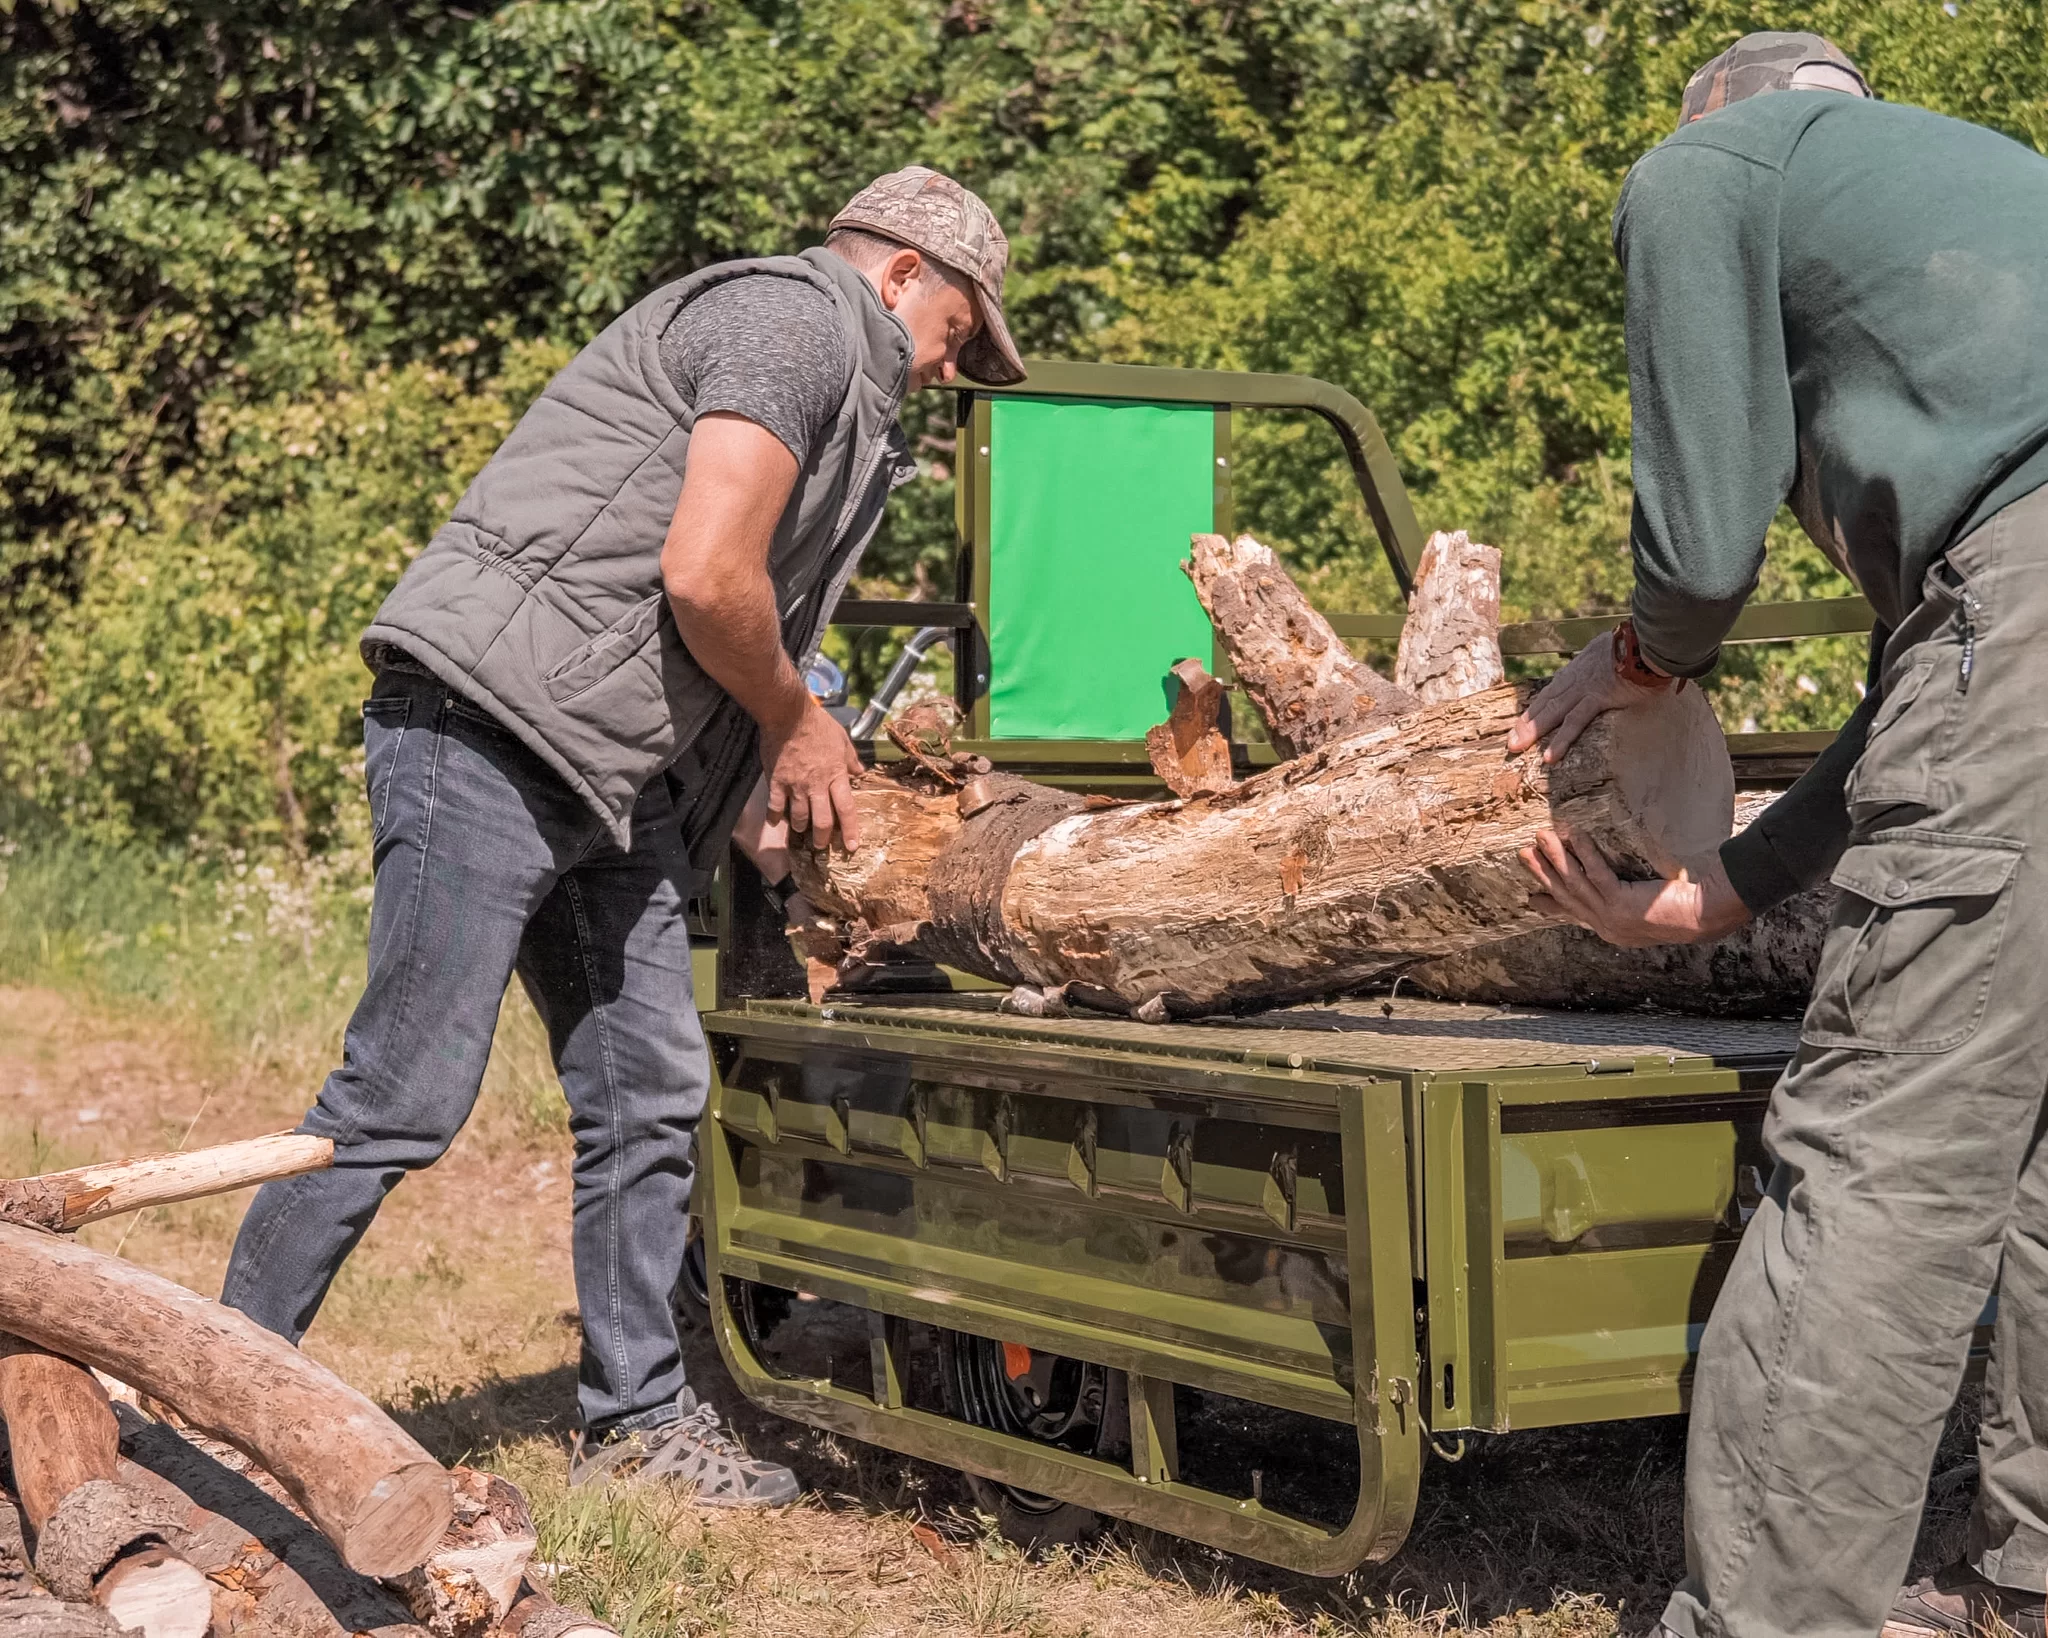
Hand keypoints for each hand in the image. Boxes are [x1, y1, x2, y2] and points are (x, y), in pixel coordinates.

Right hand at [762, 698, 862, 851]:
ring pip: (799, 818)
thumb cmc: (817, 724)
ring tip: (801, 831)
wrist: (788, 715)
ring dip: (801, 828)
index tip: (852, 846)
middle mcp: (817, 785)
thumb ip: (851, 759)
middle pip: (822, 821)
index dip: (850, 830)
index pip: (847, 809)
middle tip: (822, 846)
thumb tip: (860, 771)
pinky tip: (775, 821)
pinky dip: (775, 817)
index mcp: (836, 775)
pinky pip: (775, 806)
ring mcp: (795, 785)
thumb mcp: (842, 739)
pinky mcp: (776, 781)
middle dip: (823, 839)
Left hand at [1505, 631, 1661, 762]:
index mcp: (1581, 665)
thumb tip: (1609, 659)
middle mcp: (1577, 676)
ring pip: (1553, 712)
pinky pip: (1576, 721)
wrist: (1649, 640)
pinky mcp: (1598, 697)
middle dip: (1527, 722)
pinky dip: (1562, 739)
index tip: (1524, 720)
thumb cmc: (1640, 644)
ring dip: (1534, 731)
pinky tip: (1550, 756)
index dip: (1538, 706)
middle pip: (1546, 701)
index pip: (1554, 689)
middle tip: (1511, 741)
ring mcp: (1585, 687)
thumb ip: (1607, 658)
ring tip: (1517, 747)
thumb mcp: (1614, 648)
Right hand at [1519, 828, 1751, 947]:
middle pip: (1567, 896)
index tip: (1532, 898)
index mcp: (1614, 929)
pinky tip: (1574, 836)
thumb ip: (1633, 896)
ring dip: (1555, 859)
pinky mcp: (1622, 904)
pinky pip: (1597, 874)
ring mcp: (1613, 918)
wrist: (1708, 915)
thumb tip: (1623, 879)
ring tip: (1541, 838)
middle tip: (1524, 855)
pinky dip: (1584, 853)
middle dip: (1543, 874)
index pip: (1575, 913)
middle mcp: (1608, 927)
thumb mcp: (1650, 905)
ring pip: (1575, 884)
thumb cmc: (1689, 907)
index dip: (1551, 905)